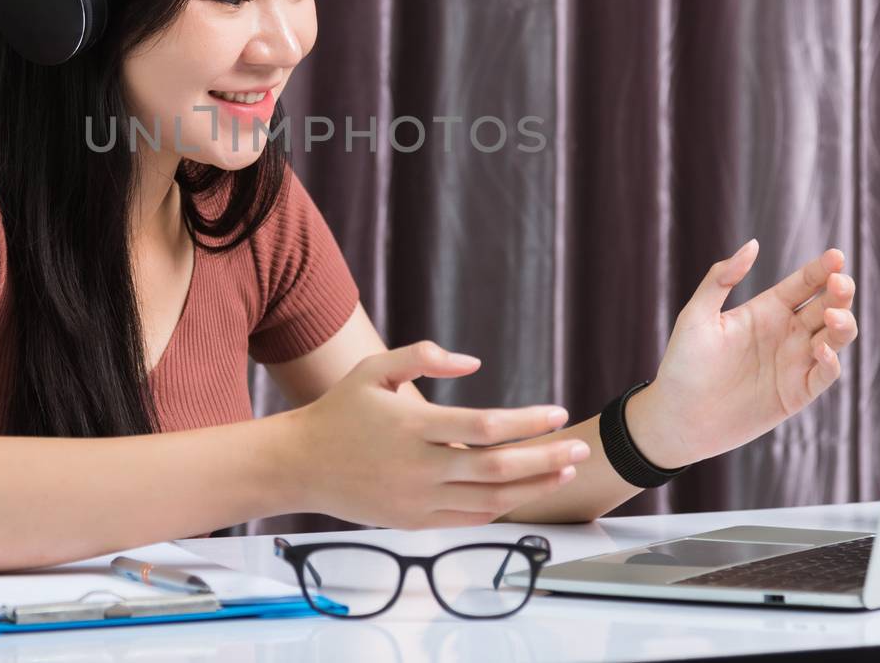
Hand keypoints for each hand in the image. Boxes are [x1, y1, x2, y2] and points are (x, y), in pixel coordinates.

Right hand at [285, 341, 589, 528]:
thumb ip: (423, 357)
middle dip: (546, 458)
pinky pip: (469, 518)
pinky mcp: (414, 522)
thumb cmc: (340, 411)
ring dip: (533, 487)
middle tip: (579, 448)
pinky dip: (501, 507)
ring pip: (490, 500)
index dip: (527, 422)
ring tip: (563, 471)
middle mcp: (419, 468)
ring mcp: (417, 500)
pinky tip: (524, 492)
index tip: (557, 412)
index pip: (485, 428)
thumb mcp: (375, 369)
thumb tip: (473, 361)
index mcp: (412, 427)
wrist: (300, 465)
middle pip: (498, 469)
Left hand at [626, 241, 858, 467]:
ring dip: (843, 324)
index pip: (803, 284)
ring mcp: (794, 363)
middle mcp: (786, 333)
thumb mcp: (697, 316)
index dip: (822, 269)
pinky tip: (821, 348)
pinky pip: (825, 374)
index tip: (836, 255)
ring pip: (835, 337)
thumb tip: (752, 245)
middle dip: (840, 292)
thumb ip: (721, 279)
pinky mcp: (797, 393)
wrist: (678, 416)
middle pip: (827, 306)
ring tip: (834, 314)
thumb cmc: (683, 363)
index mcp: (766, 310)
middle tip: (840, 282)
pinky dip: (831, 361)